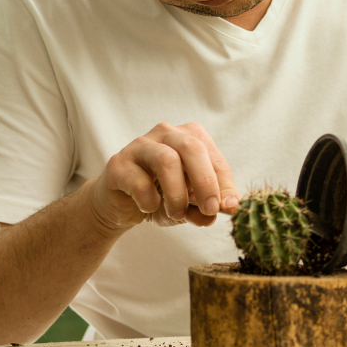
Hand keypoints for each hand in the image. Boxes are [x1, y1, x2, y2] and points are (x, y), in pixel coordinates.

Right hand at [90, 122, 239, 233]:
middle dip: (205, 182)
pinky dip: (149, 201)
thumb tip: (228, 208)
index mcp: (189, 137)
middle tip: (209, 209)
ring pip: (166, 160)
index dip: (224, 183)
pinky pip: (139, 181)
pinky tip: (149, 208)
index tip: (228, 207)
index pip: (214, 157)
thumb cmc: (160, 197)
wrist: (121, 206)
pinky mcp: (118, 163)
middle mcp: (166, 134)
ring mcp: (140, 146)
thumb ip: (207, 206)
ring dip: (177, 193)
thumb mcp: (189, 204)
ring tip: (176, 212)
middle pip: (192, 148)